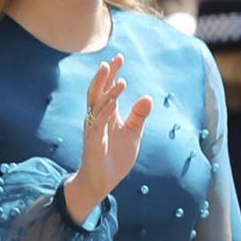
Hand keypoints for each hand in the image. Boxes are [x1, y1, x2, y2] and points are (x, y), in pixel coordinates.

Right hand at [66, 54, 152, 217]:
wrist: (101, 182)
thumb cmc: (115, 158)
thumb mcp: (133, 134)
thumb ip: (139, 116)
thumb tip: (148, 97)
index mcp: (107, 115)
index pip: (108, 89)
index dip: (113, 74)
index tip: (119, 58)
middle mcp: (97, 118)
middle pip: (98, 91)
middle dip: (106, 76)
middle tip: (114, 59)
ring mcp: (93, 128)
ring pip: (97, 104)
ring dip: (107, 90)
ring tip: (118, 78)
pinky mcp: (93, 140)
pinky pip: (98, 121)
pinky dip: (106, 109)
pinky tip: (113, 99)